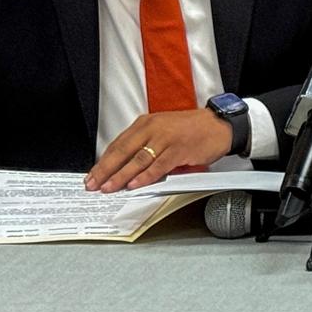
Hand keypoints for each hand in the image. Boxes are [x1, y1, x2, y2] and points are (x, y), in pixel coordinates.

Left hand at [85, 109, 231, 192]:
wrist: (218, 125)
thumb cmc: (192, 129)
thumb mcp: (163, 131)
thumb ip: (145, 145)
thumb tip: (126, 167)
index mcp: (145, 123)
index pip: (118, 144)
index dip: (103, 161)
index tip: (93, 175)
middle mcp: (152, 128)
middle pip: (122, 151)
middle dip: (106, 170)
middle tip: (94, 184)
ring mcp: (165, 138)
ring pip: (137, 160)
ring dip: (120, 176)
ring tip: (109, 188)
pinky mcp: (178, 149)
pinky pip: (158, 165)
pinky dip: (145, 177)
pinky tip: (134, 185)